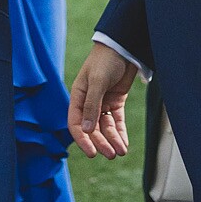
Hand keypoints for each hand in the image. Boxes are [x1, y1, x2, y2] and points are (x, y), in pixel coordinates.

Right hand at [67, 41, 137, 158]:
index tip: (92, 153)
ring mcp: (103, 103)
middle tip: (111, 154)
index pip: (76, 124)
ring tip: (120, 152)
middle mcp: (89, 103)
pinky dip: (120, 133)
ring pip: (106, 127)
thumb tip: (85, 130)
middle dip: (101, 142)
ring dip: (112, 140)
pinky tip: (124, 144)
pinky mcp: (116, 102)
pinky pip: (117, 121)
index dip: (83, 140)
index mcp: (78, 97)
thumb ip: (92, 105)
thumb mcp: (97, 81)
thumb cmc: (105, 60)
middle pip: (93, 129)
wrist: (123, 47)